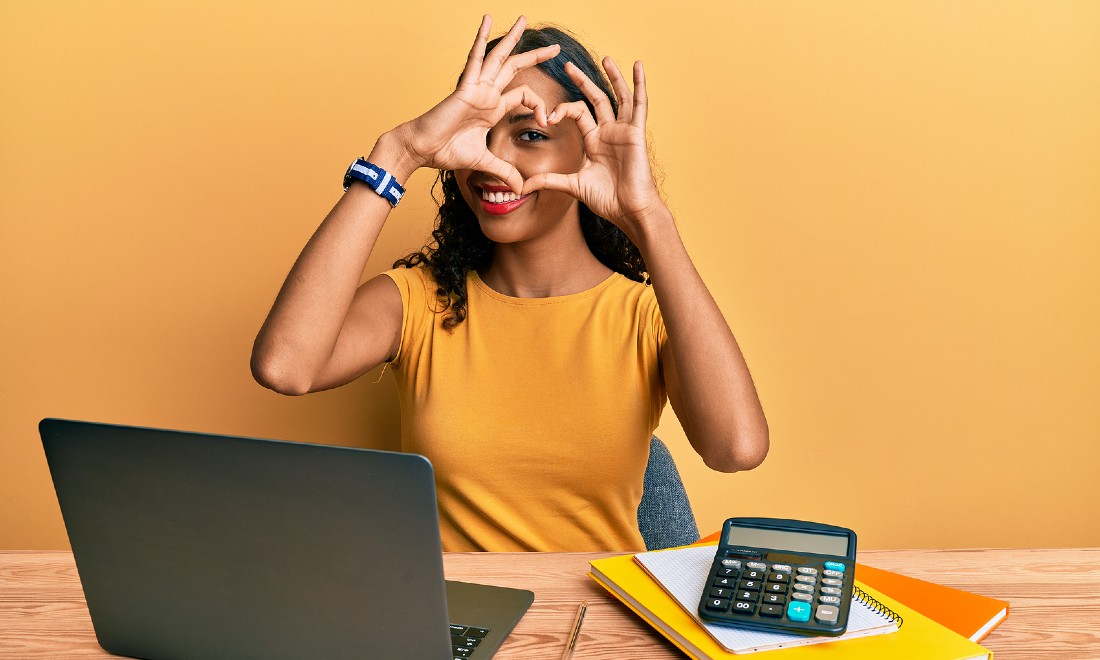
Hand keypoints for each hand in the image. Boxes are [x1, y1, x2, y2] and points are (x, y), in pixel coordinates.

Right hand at [396, 15, 559, 192]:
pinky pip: (475, 58)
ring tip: (525, 20)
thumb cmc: (445, 152)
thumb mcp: (484, 162)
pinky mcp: (465, 87)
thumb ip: (504, 171)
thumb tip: (521, 188)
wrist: (422, 149)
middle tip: (555, 46)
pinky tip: (487, 20)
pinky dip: (481, 38)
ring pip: (500, 57)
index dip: (540, 106)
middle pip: (516, 68)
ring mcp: (476, 87)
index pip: (523, 96)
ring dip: (513, 39)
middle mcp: (486, 93)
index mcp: (492, 108)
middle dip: (536, 56)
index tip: (547, 122)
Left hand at [521, 58, 665, 238]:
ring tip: (605, 57)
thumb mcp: (572, 186)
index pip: (577, 113)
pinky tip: (637, 66)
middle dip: (581, 81)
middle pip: (595, 98)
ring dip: (612, 76)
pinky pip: (640, 104)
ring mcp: (623, 130)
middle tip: (567, 64)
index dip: (561, 110)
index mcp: (594, 141)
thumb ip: (548, 181)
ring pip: (618, 96)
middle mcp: (608, 132)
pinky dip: (640, 84)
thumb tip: (521, 187)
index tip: (548, 117)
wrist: (629, 210)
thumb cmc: (606, 200)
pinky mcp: (636, 132)